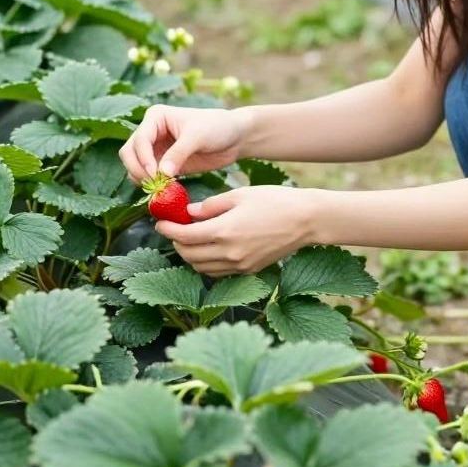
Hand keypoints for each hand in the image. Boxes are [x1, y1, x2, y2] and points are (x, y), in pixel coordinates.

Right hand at [119, 104, 248, 186]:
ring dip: (143, 179)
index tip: (155, 173)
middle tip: (155, 183)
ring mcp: (155, 149)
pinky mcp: (163, 164)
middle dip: (138, 169)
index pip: (139, 140)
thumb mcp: (197, 136)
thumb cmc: (218, 127)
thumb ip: (178, 154)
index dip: (143, 158)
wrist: (234, 138)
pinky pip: (148, 177)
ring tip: (163, 187)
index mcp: (156, 117)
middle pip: (129, 153)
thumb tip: (160, 174)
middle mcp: (151, 132)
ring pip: (134, 167)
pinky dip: (153, 184)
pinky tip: (167, 189)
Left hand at [154, 185, 314, 276]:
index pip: (183, 235)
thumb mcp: (241, 194)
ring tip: (190, 239)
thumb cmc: (276, 201)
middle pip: (188, 255)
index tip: (161, 222)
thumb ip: (211, 205)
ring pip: (201, 267)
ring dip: (190, 255)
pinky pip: (218, 272)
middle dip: (176, 242)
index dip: (168, 229)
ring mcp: (239, 265)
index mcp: (224, 231)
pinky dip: (207, 263)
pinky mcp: (248, 270)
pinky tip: (210, 249)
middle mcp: (228, 253)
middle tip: (174, 229)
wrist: (306, 220)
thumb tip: (189, 213)